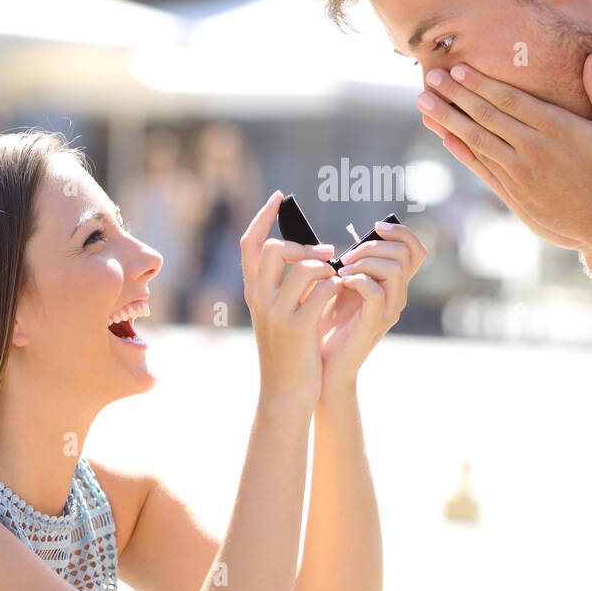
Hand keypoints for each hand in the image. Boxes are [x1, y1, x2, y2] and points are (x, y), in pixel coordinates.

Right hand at [240, 191, 341, 413]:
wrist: (285, 393)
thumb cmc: (289, 351)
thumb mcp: (277, 315)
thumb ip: (285, 286)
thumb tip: (308, 254)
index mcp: (253, 292)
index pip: (249, 244)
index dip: (262, 216)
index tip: (278, 197)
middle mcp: (259, 299)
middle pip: (273, 249)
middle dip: (303, 246)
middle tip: (327, 253)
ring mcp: (277, 313)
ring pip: (304, 267)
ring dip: (326, 268)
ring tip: (336, 279)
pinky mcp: (298, 328)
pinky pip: (323, 289)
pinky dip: (337, 286)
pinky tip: (342, 294)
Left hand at [317, 221, 427, 394]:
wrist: (322, 362)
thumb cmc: (327, 322)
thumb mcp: (341, 285)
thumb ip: (353, 265)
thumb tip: (350, 240)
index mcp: (393, 284)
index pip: (416, 250)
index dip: (401, 232)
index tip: (375, 228)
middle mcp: (397, 296)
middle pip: (405, 253)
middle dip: (372, 246)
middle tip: (345, 257)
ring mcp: (388, 310)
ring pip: (394, 268)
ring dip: (364, 261)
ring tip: (341, 270)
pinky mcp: (374, 323)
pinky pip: (376, 292)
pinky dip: (357, 280)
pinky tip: (340, 283)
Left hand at [416, 54, 591, 251]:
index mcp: (555, 128)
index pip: (509, 100)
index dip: (480, 84)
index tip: (458, 68)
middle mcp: (533, 149)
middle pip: (486, 117)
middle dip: (454, 95)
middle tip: (429, 76)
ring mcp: (520, 173)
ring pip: (477, 141)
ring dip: (448, 121)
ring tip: (424, 103)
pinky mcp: (515, 193)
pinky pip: (482, 168)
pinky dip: (462, 151)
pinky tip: (445, 137)